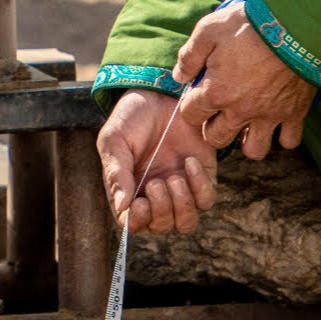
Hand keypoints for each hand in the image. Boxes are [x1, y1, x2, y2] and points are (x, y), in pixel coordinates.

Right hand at [96, 89, 218, 233]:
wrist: (161, 92)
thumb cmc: (132, 116)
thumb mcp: (114, 140)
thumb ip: (116, 173)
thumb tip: (121, 207)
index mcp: (130, 191)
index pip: (133, 224)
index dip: (137, 222)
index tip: (139, 204)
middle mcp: (155, 196)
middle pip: (162, 227)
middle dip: (161, 211)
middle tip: (156, 182)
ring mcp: (181, 189)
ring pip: (186, 222)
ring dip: (181, 205)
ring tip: (174, 177)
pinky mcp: (203, 177)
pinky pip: (207, 200)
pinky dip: (199, 186)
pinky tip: (189, 162)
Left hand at [173, 0, 316, 158]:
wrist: (296, 25)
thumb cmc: (248, 26)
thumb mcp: (208, 30)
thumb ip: (189, 56)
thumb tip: (178, 76)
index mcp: (216, 92)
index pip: (190, 115)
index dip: (191, 105)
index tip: (198, 93)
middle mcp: (241, 110)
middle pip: (217, 139)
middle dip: (213, 127)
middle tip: (219, 109)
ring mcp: (269, 115)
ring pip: (253, 150)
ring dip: (247, 140)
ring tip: (246, 122)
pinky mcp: (295, 112)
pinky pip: (289, 141)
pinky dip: (282, 135)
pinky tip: (276, 120)